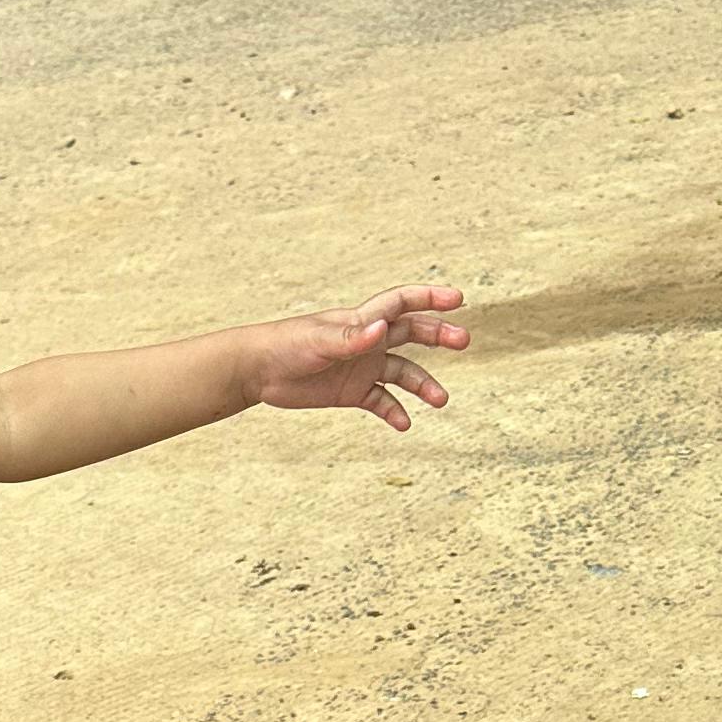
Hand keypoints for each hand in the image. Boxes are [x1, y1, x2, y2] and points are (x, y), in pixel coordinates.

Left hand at [253, 285, 465, 431]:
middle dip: (439, 336)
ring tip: (440, 400)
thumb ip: (351, 337)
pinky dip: (394, 412)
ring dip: (423, 384)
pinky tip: (405, 424)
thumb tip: (380, 329)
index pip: (403, 303)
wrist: (257, 371)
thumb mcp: (319, 341)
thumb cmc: (285, 345)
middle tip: (463, 342)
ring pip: (403, 373)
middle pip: (412, 334)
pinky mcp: (351, 392)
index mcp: (362, 320)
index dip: (430, 298)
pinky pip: (381, 401)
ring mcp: (362, 367)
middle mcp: (367, 341)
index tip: (458, 299)